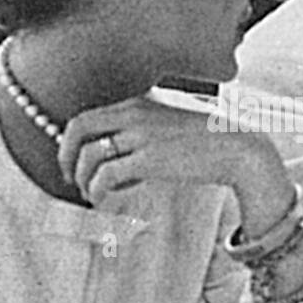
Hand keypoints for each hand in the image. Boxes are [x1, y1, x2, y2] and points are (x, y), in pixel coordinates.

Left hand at [58, 96, 293, 233]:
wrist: (237, 147)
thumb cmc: (207, 141)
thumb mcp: (168, 125)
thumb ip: (141, 134)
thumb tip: (118, 163)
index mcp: (137, 103)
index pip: (87, 117)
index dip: (70, 141)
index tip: (71, 161)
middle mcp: (134, 114)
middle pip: (78, 129)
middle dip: (65, 157)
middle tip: (69, 178)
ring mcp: (140, 135)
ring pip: (89, 156)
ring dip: (84, 180)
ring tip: (92, 195)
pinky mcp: (149, 159)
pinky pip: (107, 176)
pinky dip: (98, 190)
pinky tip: (105, 199)